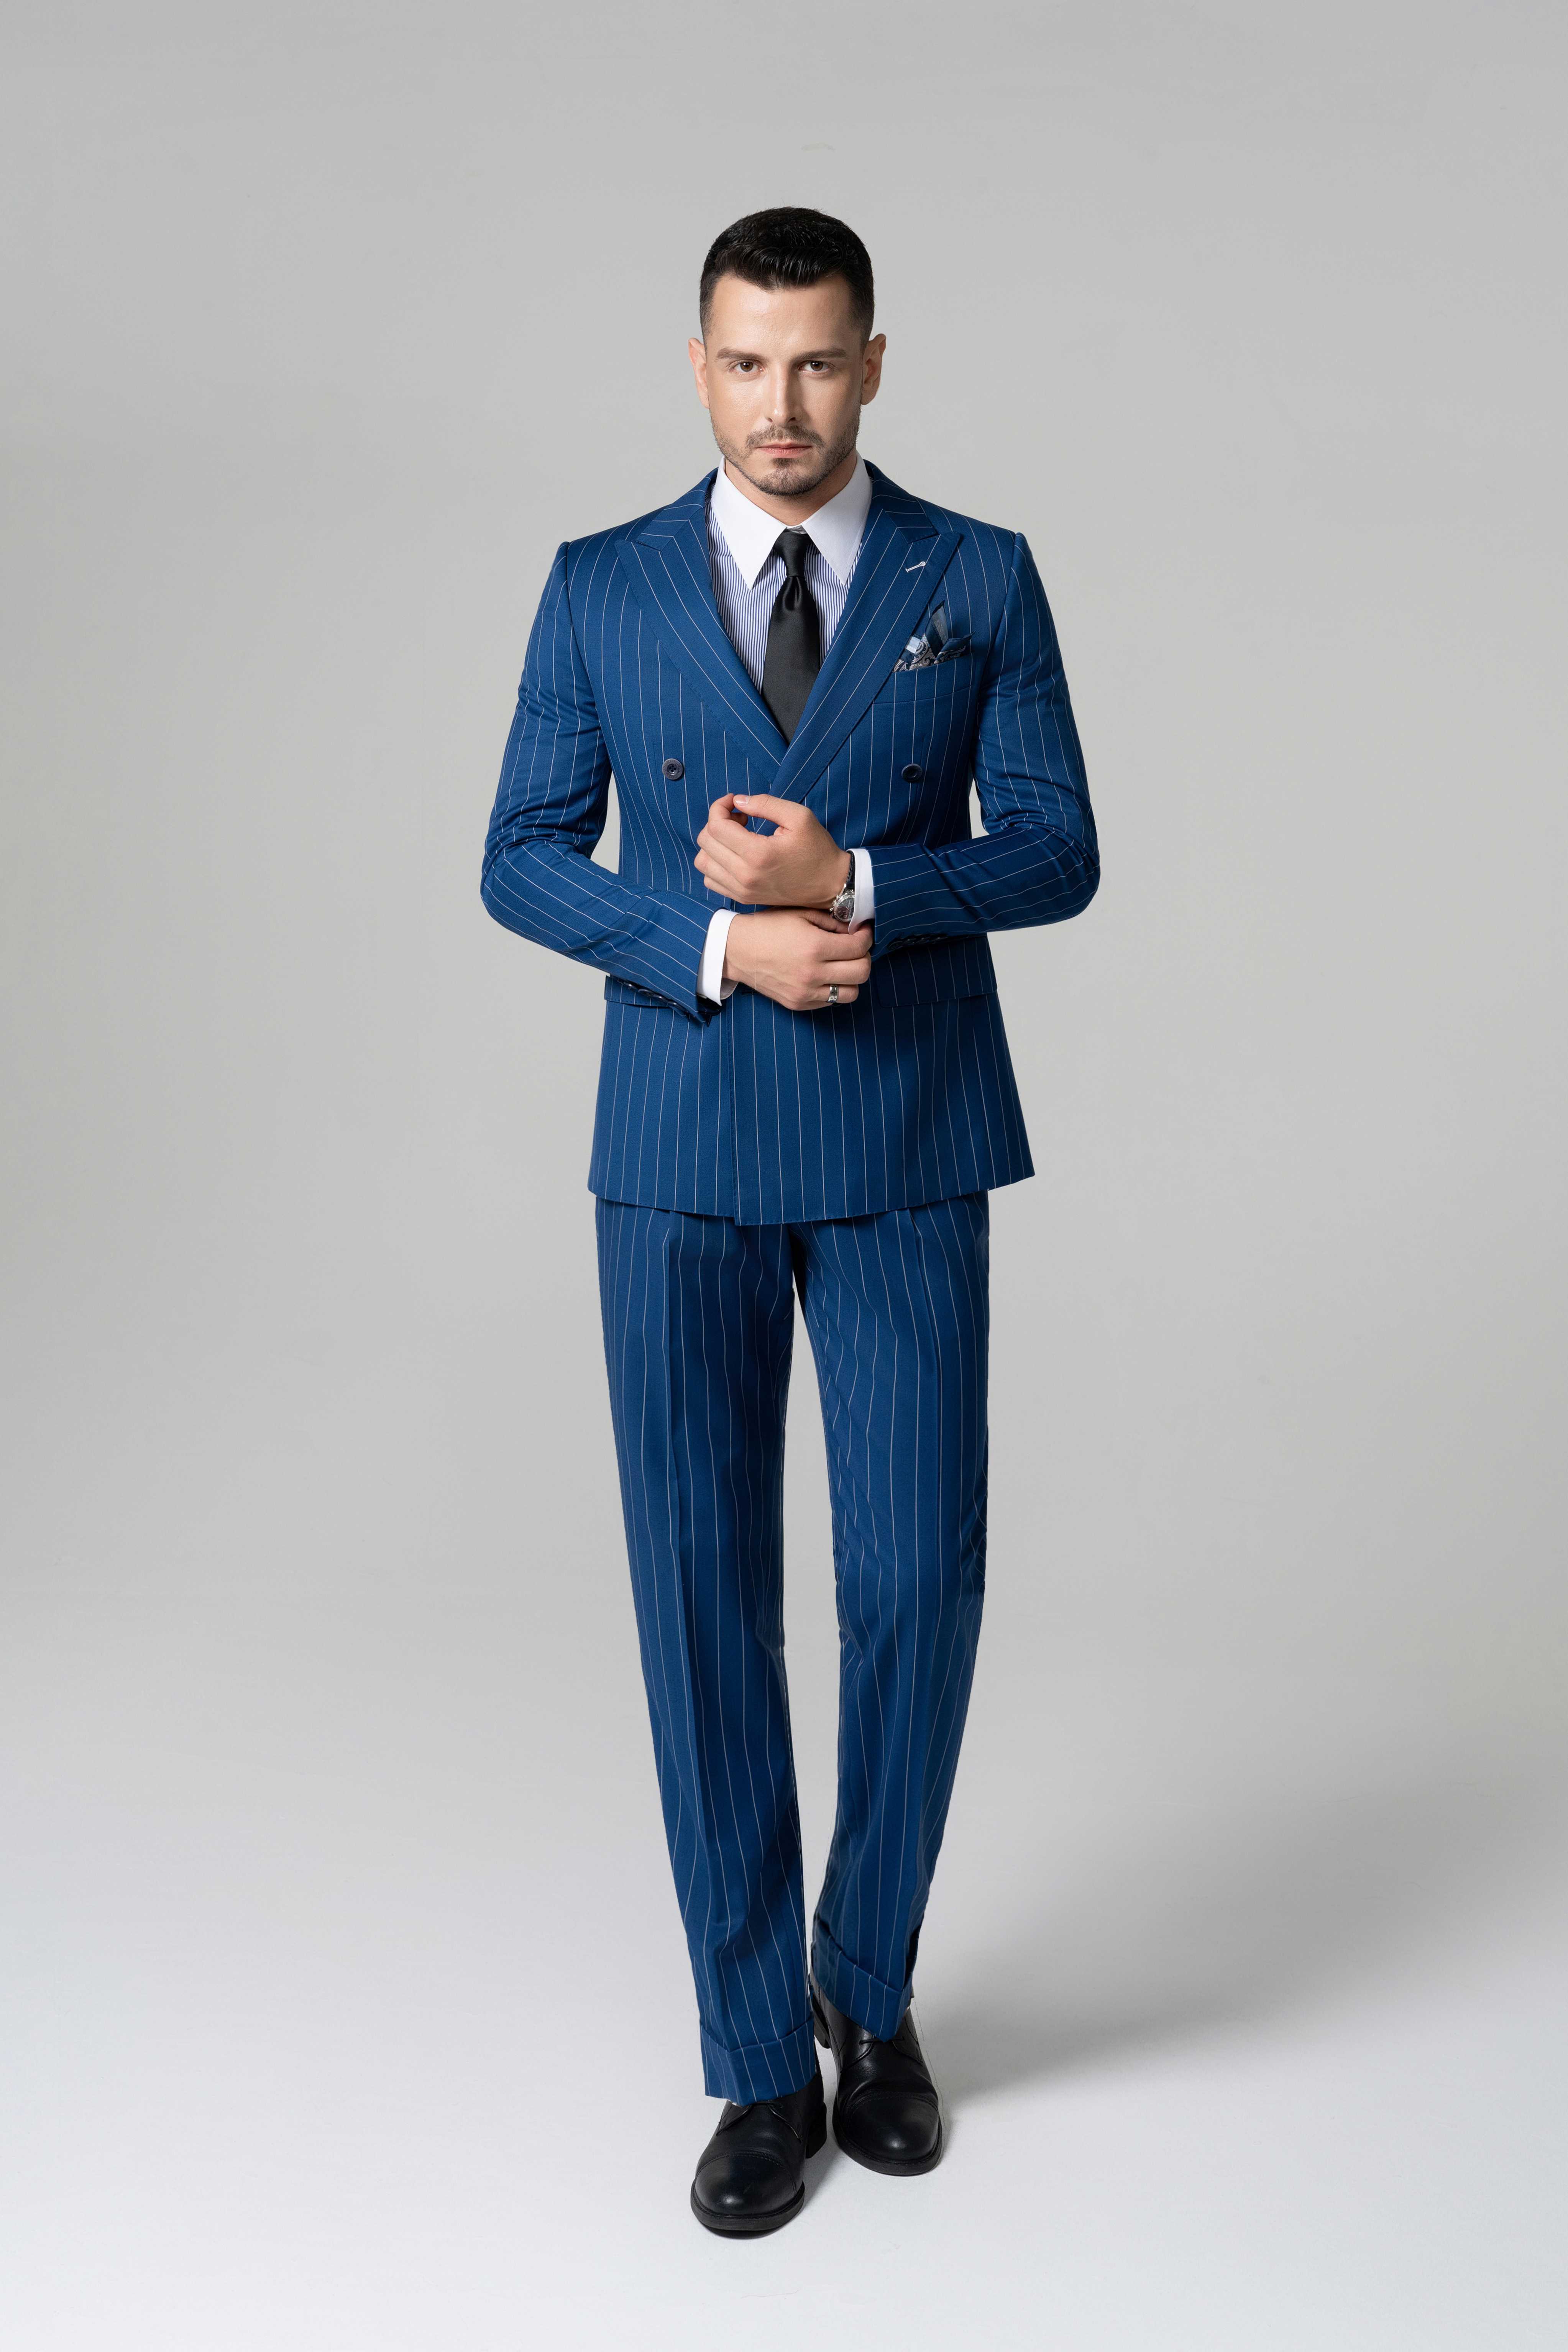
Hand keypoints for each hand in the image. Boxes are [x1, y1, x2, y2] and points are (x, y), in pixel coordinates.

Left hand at [695, 794, 850, 908]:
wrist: (830, 885)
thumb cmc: (817, 850)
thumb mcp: (799, 817)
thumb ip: (765, 803)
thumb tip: (737, 801)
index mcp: (758, 854)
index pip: (716, 825)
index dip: (720, 806)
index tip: (735, 802)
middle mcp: (744, 875)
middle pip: (705, 841)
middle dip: (717, 821)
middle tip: (740, 817)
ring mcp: (741, 890)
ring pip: (702, 861)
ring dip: (713, 843)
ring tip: (735, 837)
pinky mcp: (742, 898)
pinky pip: (710, 879)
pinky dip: (715, 863)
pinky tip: (734, 854)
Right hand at [723, 910, 872, 1012]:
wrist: (736, 950)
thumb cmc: (768, 927)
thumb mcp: (801, 914)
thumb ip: (832, 922)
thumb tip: (855, 931)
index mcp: (815, 947)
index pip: (859, 947)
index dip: (866, 937)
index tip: (863, 932)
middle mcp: (813, 973)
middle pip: (862, 972)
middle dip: (864, 957)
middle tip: (856, 949)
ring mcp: (805, 992)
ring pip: (851, 993)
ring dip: (852, 978)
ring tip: (842, 965)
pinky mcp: (798, 1004)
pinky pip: (830, 1002)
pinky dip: (833, 989)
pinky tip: (824, 975)